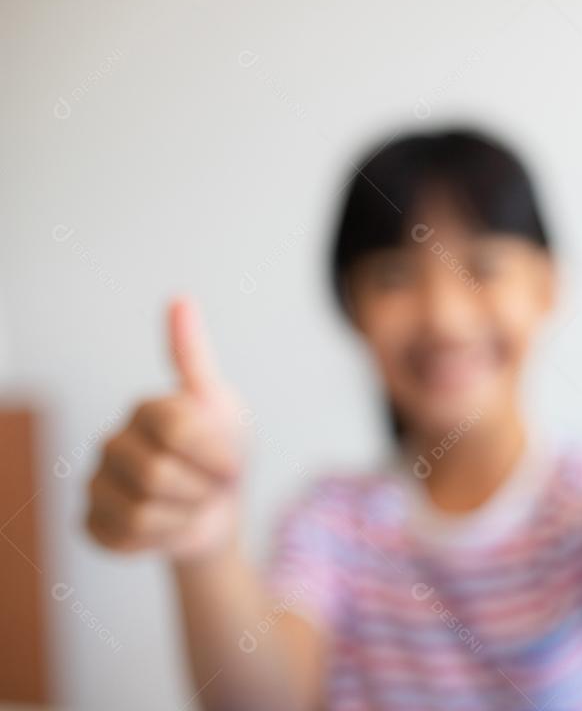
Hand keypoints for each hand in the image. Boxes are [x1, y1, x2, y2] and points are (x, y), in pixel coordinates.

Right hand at [86, 296, 243, 560]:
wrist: (221, 511)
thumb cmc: (222, 453)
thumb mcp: (223, 406)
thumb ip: (196, 358)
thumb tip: (179, 298)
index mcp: (147, 408)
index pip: (178, 428)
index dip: (216, 453)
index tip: (231, 460)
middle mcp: (112, 442)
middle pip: (157, 473)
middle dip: (201, 487)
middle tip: (209, 484)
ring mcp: (98, 484)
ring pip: (143, 511)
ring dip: (186, 514)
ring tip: (190, 503)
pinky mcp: (94, 524)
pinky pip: (128, 539)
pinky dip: (164, 539)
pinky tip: (169, 524)